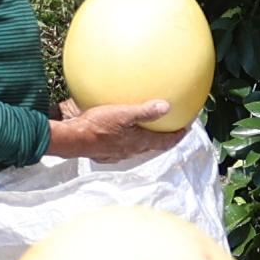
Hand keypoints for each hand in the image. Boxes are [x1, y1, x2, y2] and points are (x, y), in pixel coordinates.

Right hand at [49, 98, 174, 159]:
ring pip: (137, 147)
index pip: (165, 142)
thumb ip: (145, 111)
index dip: (177, 136)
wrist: (73, 139)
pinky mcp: (105, 152)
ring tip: (148, 129)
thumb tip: (167, 106)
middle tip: (171, 128)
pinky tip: (120, 130)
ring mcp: (117, 153)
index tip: (186, 129)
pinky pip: (121, 145)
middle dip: (163, 138)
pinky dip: (126, 138)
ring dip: (145, 139)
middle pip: (152, 146)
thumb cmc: (98, 125)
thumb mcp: (123, 113)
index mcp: (139, 142)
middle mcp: (131, 151)